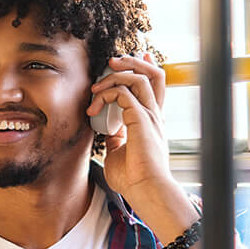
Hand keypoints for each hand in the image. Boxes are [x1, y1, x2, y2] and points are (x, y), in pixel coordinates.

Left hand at [92, 53, 173, 200]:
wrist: (145, 190)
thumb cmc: (134, 178)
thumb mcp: (120, 152)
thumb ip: (116, 137)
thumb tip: (106, 130)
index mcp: (151, 121)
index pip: (155, 86)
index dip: (146, 67)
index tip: (132, 57)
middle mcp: (154, 115)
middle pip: (153, 74)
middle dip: (132, 62)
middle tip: (111, 62)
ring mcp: (150, 116)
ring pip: (140, 78)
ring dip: (115, 76)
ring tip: (95, 87)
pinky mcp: (141, 120)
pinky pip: (124, 94)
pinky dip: (107, 94)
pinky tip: (94, 107)